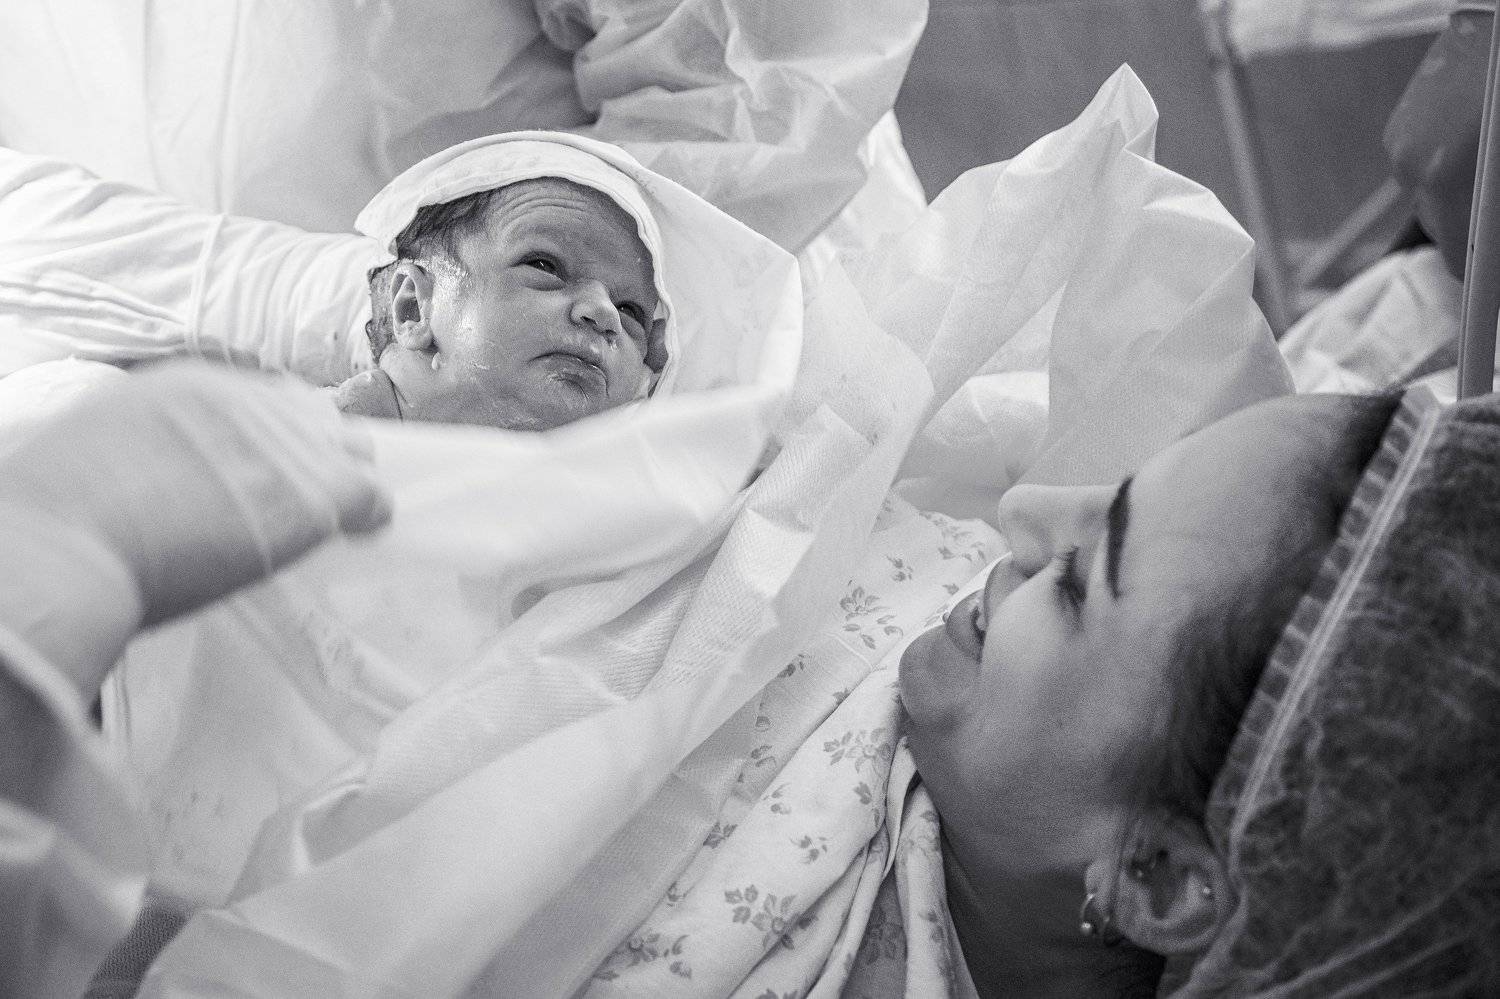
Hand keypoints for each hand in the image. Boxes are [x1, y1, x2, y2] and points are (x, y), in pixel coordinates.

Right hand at [0, 361, 390, 692]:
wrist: (64, 540)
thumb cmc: (63, 510)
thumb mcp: (107, 440)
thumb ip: (158, 440)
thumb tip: (169, 468)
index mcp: (195, 386)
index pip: (271, 398)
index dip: (281, 435)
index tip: (275, 464)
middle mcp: (249, 404)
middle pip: (318, 418)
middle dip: (319, 452)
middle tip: (303, 495)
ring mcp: (284, 446)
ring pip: (351, 451)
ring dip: (344, 482)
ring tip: (331, 518)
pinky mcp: (309, 495)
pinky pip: (368, 497)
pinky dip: (369, 516)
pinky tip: (360, 534)